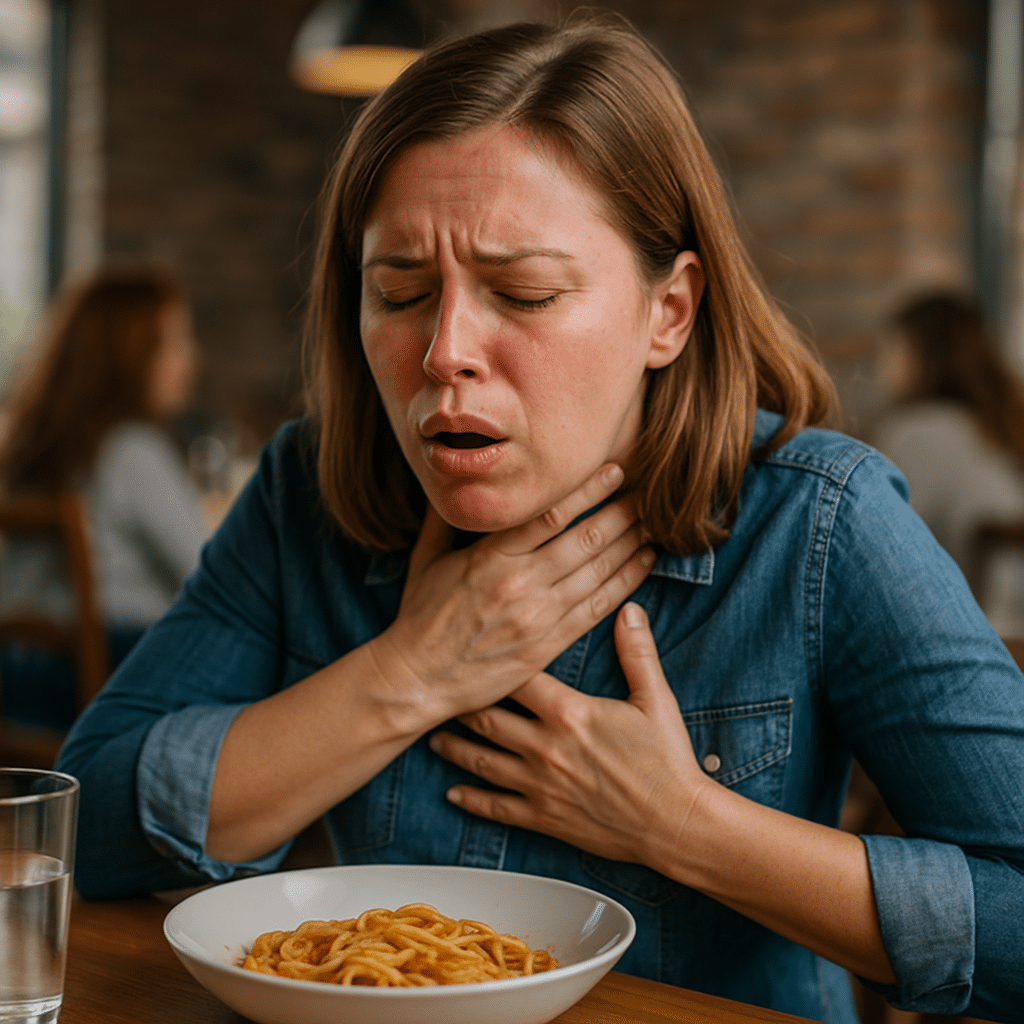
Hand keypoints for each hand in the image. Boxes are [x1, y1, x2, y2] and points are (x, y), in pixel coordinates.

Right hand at [367, 465, 655, 730]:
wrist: (417, 679)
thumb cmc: (418, 616)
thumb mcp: (425, 559)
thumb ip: (445, 520)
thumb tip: (455, 481)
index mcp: (490, 557)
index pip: (550, 515)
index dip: (589, 490)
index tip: (615, 470)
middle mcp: (520, 584)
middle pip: (585, 540)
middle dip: (622, 514)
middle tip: (648, 494)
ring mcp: (537, 617)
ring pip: (598, 573)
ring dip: (631, 544)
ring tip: (654, 524)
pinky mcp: (547, 645)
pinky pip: (597, 609)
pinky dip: (626, 583)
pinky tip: (644, 564)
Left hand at [427, 602, 711, 866]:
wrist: (675, 822)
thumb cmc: (667, 761)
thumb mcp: (655, 698)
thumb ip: (637, 651)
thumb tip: (628, 609)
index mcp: (568, 712)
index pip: (517, 676)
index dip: (493, 661)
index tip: (473, 649)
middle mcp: (545, 746)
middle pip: (488, 718)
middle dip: (460, 704)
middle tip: (438, 692)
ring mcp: (540, 784)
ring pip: (483, 761)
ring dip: (455, 748)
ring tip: (434, 738)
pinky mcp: (544, 816)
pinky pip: (497, 807)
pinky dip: (472, 800)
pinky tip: (453, 793)